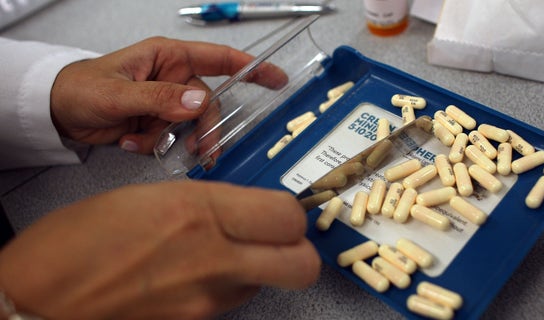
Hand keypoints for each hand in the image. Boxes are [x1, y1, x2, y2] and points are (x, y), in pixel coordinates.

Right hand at [0, 181, 318, 318]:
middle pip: (302, 264)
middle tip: (277, 235)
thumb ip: (206, 202)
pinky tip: (196, 273)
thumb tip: (242, 208)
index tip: (278, 207)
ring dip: (259, 267)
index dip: (289, 211)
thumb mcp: (149, 197)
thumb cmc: (75, 243)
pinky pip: (233, 302)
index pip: (287, 215)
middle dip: (297, 249)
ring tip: (220, 252)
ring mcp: (206, 301)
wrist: (38, 301)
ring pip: (268, 284)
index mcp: (198, 213)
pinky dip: (228, 287)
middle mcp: (211, 260)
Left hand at [50, 36, 287, 153]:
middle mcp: (172, 78)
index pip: (219, 58)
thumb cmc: (80, 87)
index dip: (251, 67)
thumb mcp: (117, 92)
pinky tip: (129, 142)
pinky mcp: (157, 123)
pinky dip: (154, 146)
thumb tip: (199, 103)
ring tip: (150, 145)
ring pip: (191, 126)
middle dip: (204, 130)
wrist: (56, 112)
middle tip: (203, 152)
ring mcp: (166, 102)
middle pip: (208, 106)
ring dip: (174, 141)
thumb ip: (158, 98)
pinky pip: (172, 139)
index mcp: (168, 58)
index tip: (276, 79)